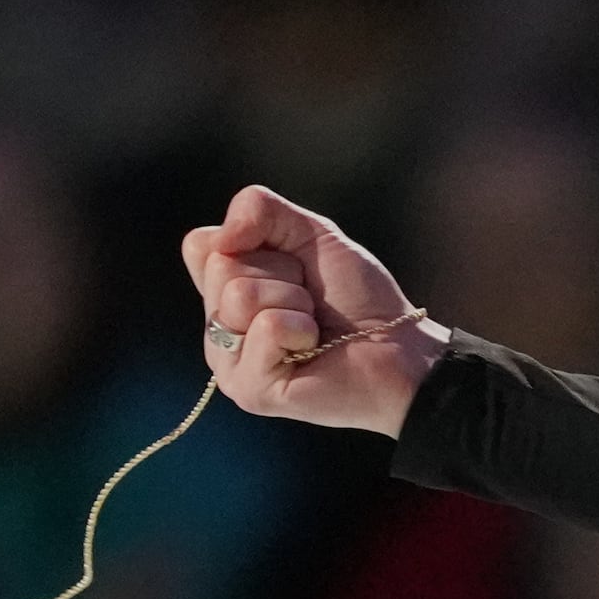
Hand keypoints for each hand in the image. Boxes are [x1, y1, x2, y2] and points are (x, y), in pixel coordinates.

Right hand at [185, 185, 451, 435]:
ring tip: (313, 327)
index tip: (293, 266)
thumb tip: (221, 236)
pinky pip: (266, 327)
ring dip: (295, 302)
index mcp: (222, 291)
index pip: (200, 245)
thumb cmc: (358, 297)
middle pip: (220, 267)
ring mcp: (227, 361)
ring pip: (239, 296)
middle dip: (281, 275)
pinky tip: (312, 349)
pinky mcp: (248, 388)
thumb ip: (259, 210)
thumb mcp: (312, 233)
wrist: (399, 344)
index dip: (254, 242)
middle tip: (310, 302)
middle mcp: (217, 326)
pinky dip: (301, 329)